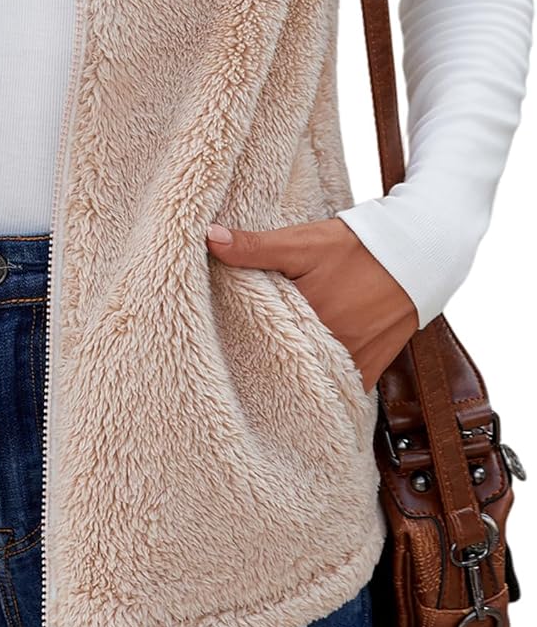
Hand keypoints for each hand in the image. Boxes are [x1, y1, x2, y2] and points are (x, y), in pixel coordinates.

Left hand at [205, 216, 419, 392]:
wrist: (416, 253)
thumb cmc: (354, 245)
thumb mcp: (301, 241)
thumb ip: (254, 246)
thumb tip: (210, 237)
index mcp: (308, 314)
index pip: (261, 336)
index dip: (239, 337)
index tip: (218, 341)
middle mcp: (332, 344)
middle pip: (286, 361)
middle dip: (264, 361)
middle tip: (236, 361)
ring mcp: (354, 361)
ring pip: (312, 378)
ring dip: (293, 374)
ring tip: (268, 372)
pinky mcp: (372, 368)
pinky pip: (341, 389)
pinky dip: (324, 385)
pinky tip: (304, 382)